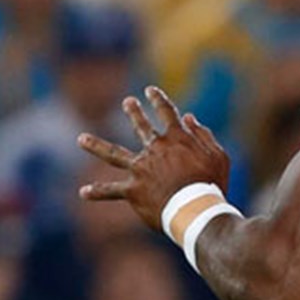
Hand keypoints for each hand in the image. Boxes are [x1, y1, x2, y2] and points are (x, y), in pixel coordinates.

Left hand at [77, 86, 230, 230]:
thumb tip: (189, 117)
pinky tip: (83, 192)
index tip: (150, 91)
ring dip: (97, 145)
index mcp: (176, 138)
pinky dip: (98, 192)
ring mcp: (140, 169)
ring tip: (81, 139)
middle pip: (141, 126)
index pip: (166, 112)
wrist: (195, 209)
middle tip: (128, 102)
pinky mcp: (133, 190)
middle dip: (134, 113)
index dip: (158, 100)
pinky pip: (112, 190)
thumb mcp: (218, 155)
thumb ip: (203, 135)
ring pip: (114, 154)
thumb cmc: (212, 184)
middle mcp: (155, 149)